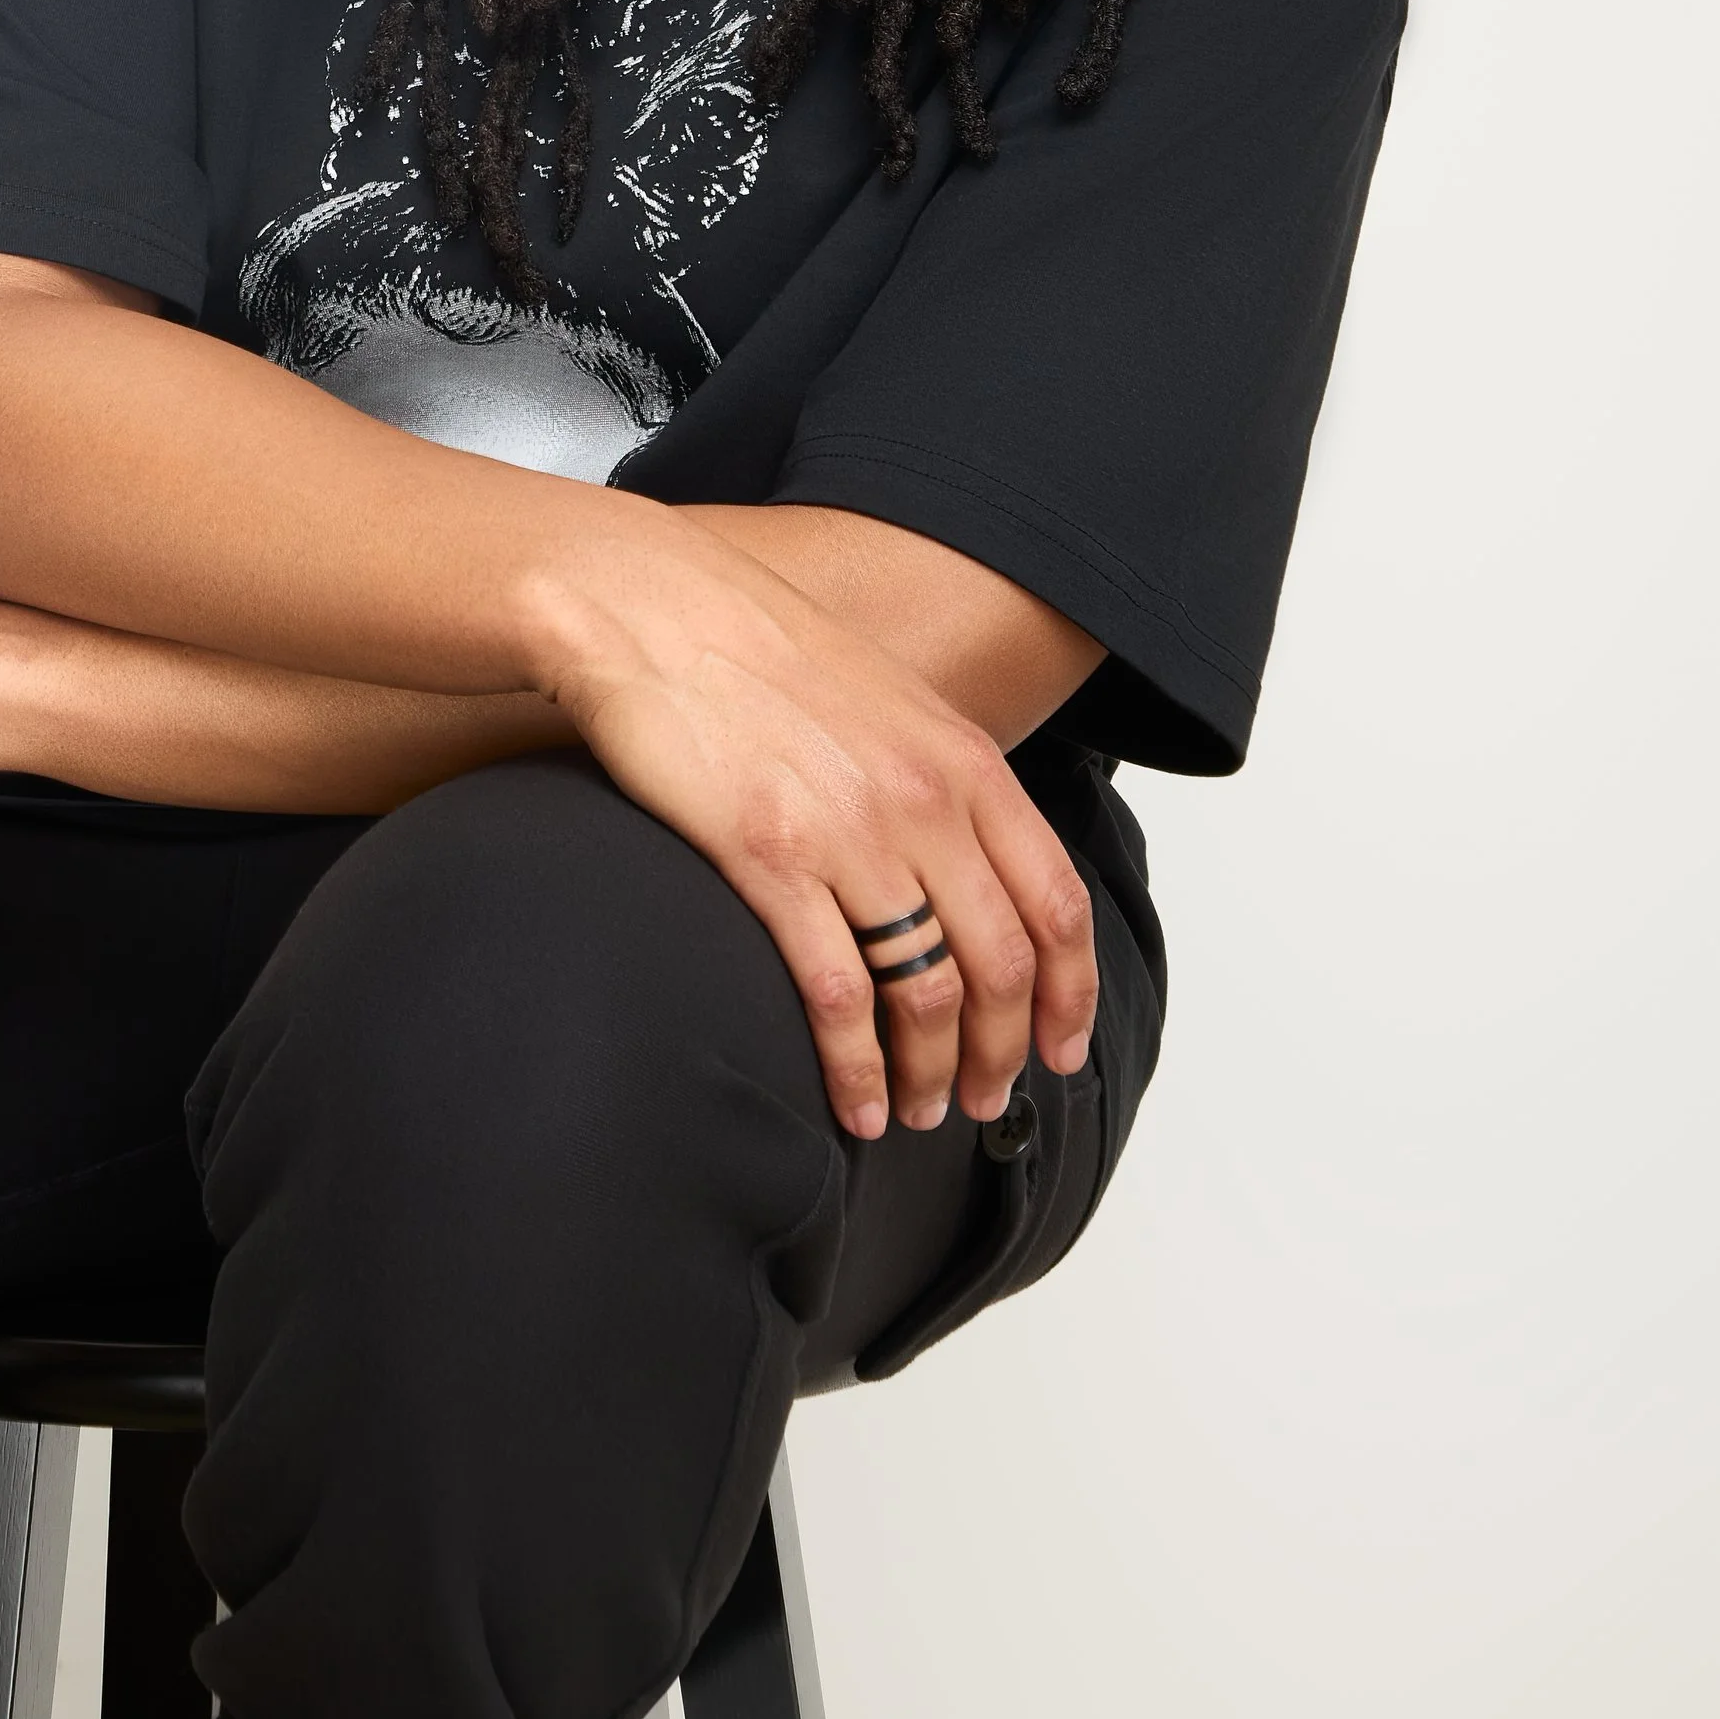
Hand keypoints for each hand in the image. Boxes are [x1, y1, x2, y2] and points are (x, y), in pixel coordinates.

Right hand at [528, 526, 1096, 1141]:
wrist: (648, 608)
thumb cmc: (754, 651)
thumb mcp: (885, 699)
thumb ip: (940, 777)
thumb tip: (967, 862)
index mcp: (963, 761)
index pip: (1056, 900)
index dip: (1071, 992)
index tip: (1060, 1047)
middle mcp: (923, 801)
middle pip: (1003, 964)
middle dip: (1002, 1052)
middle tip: (982, 1098)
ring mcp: (849, 834)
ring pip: (929, 992)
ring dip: (931, 1073)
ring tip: (916, 1110)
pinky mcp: (769, 860)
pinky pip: (838, 996)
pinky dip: (857, 1068)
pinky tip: (854, 1102)